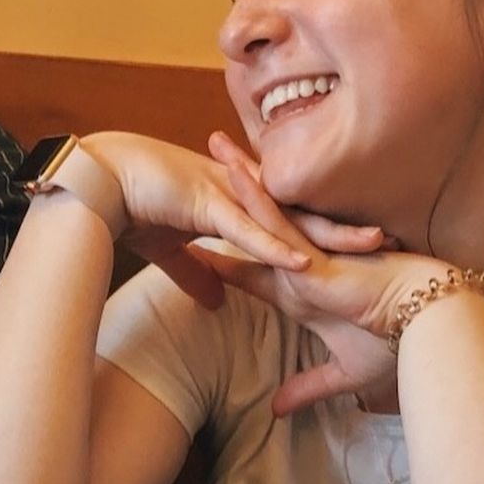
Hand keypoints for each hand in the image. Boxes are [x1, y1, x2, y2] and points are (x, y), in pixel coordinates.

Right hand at [89, 131, 383, 311]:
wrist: (96, 182)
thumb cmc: (128, 208)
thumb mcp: (167, 250)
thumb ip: (194, 273)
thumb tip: (214, 302)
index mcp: (228, 201)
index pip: (282, 217)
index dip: (317, 231)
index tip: (353, 246)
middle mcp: (233, 193)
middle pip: (298, 213)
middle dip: (341, 226)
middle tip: (387, 236)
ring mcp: (221, 195)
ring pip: (285, 217)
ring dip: (326, 232)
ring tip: (370, 243)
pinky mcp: (203, 203)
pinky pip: (246, 230)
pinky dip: (275, 246)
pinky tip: (304, 261)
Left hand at [194, 150, 449, 414]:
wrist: (427, 332)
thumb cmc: (394, 346)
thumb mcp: (341, 373)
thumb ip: (305, 388)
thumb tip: (277, 411)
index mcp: (297, 288)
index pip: (247, 268)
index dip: (218, 254)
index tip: (189, 238)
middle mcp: (296, 263)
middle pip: (252, 223)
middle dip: (226, 195)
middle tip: (197, 165)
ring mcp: (303, 253)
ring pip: (262, 209)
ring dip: (237, 176)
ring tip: (213, 143)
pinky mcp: (313, 253)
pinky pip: (278, 219)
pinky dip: (255, 197)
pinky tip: (234, 171)